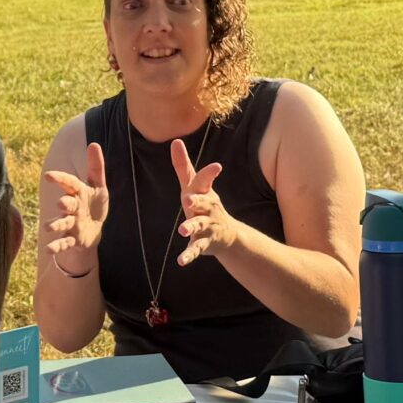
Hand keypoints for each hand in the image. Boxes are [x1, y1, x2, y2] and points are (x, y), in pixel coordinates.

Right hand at [42, 142, 109, 274]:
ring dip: (55, 225)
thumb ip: (96, 166)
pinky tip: (49, 249)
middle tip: (62, 203)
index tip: (49, 175)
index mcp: (78, 193)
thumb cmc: (95, 204)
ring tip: (49, 227)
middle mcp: (73, 207)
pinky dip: (57, 246)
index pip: (69, 183)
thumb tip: (93, 143)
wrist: (95, 229)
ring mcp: (72, 223)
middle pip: (67, 204)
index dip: (60, 179)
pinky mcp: (73, 238)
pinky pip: (64, 242)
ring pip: (62, 223)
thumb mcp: (99, 186)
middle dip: (64, 203)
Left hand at [170, 136, 236, 264]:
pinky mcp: (203, 243)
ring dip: (190, 227)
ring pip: (198, 226)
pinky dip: (189, 255)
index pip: (205, 181)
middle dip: (197, 201)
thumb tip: (175, 140)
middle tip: (188, 200)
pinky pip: (195, 249)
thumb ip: (183, 166)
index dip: (209, 174)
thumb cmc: (205, 205)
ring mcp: (206, 226)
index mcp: (204, 193)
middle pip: (202, 203)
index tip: (217, 167)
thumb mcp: (194, 186)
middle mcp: (207, 209)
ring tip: (181, 230)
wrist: (227, 235)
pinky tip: (181, 261)